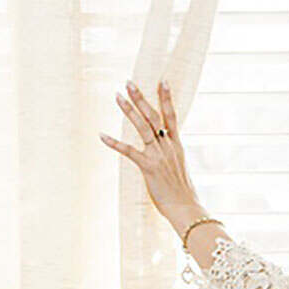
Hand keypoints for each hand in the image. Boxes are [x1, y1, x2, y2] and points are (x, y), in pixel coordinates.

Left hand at [99, 78, 208, 233]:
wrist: (186, 207)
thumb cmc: (183, 192)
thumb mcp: (179, 168)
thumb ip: (172, 156)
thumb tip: (168, 151)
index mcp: (177, 146)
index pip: (172, 116)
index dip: (166, 98)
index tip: (162, 81)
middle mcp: (168, 146)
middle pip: (154, 116)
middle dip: (141, 98)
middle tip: (129, 82)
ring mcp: (159, 156)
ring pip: (143, 127)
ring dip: (129, 110)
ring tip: (118, 96)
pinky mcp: (149, 167)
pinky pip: (129, 151)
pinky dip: (115, 143)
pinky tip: (102, 135)